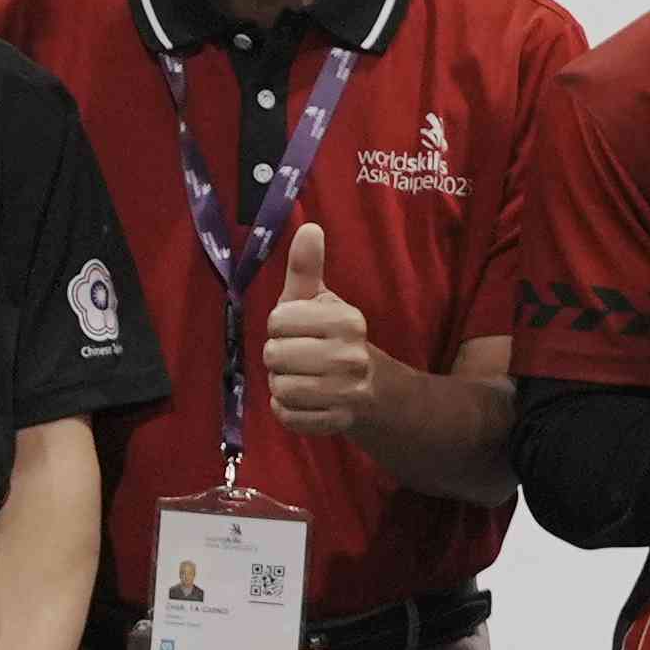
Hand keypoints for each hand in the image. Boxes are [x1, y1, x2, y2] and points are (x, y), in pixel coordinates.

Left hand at [259, 208, 381, 449]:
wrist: (376, 390)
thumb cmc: (335, 337)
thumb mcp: (321, 301)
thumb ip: (307, 267)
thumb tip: (308, 226)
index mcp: (347, 320)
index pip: (277, 320)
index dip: (279, 326)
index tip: (297, 329)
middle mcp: (351, 356)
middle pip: (274, 356)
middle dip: (278, 358)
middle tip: (299, 357)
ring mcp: (347, 393)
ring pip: (279, 388)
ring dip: (281, 385)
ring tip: (302, 378)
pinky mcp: (338, 422)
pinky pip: (287, 416)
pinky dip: (287, 410)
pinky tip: (305, 401)